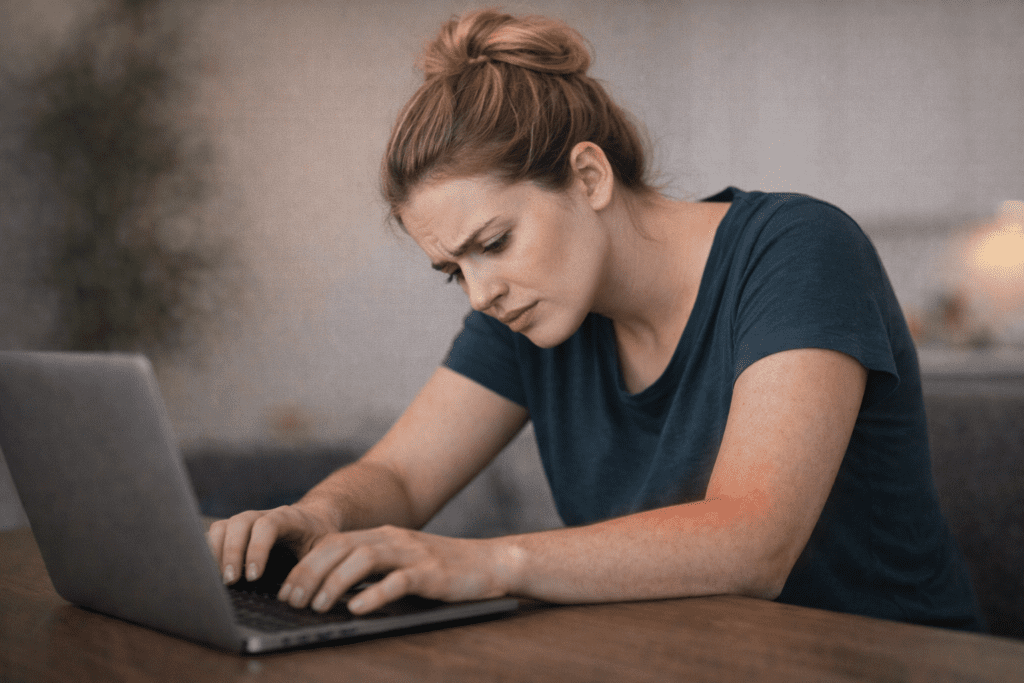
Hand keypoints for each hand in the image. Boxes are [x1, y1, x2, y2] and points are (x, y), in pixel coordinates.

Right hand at [206, 504, 336, 585]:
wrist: (313, 519)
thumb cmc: (319, 538)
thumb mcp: (325, 549)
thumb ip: (315, 564)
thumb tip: (299, 593)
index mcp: (288, 517)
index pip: (268, 524)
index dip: (258, 548)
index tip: (253, 576)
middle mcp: (263, 515)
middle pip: (240, 523)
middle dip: (232, 552)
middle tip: (231, 581)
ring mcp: (246, 521)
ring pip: (223, 526)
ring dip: (215, 552)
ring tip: (218, 580)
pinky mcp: (234, 530)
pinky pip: (215, 534)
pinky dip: (208, 552)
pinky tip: (210, 574)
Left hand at [276, 525, 522, 614]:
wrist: (491, 562)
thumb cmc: (443, 570)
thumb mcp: (402, 563)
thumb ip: (373, 571)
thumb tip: (333, 594)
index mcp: (382, 536)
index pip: (332, 544)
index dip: (305, 566)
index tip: (285, 591)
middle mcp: (393, 539)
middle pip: (340, 548)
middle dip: (309, 574)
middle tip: (291, 601)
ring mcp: (412, 554)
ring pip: (362, 558)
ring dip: (334, 583)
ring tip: (317, 607)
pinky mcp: (431, 573)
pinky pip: (397, 580)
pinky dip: (373, 594)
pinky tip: (357, 609)